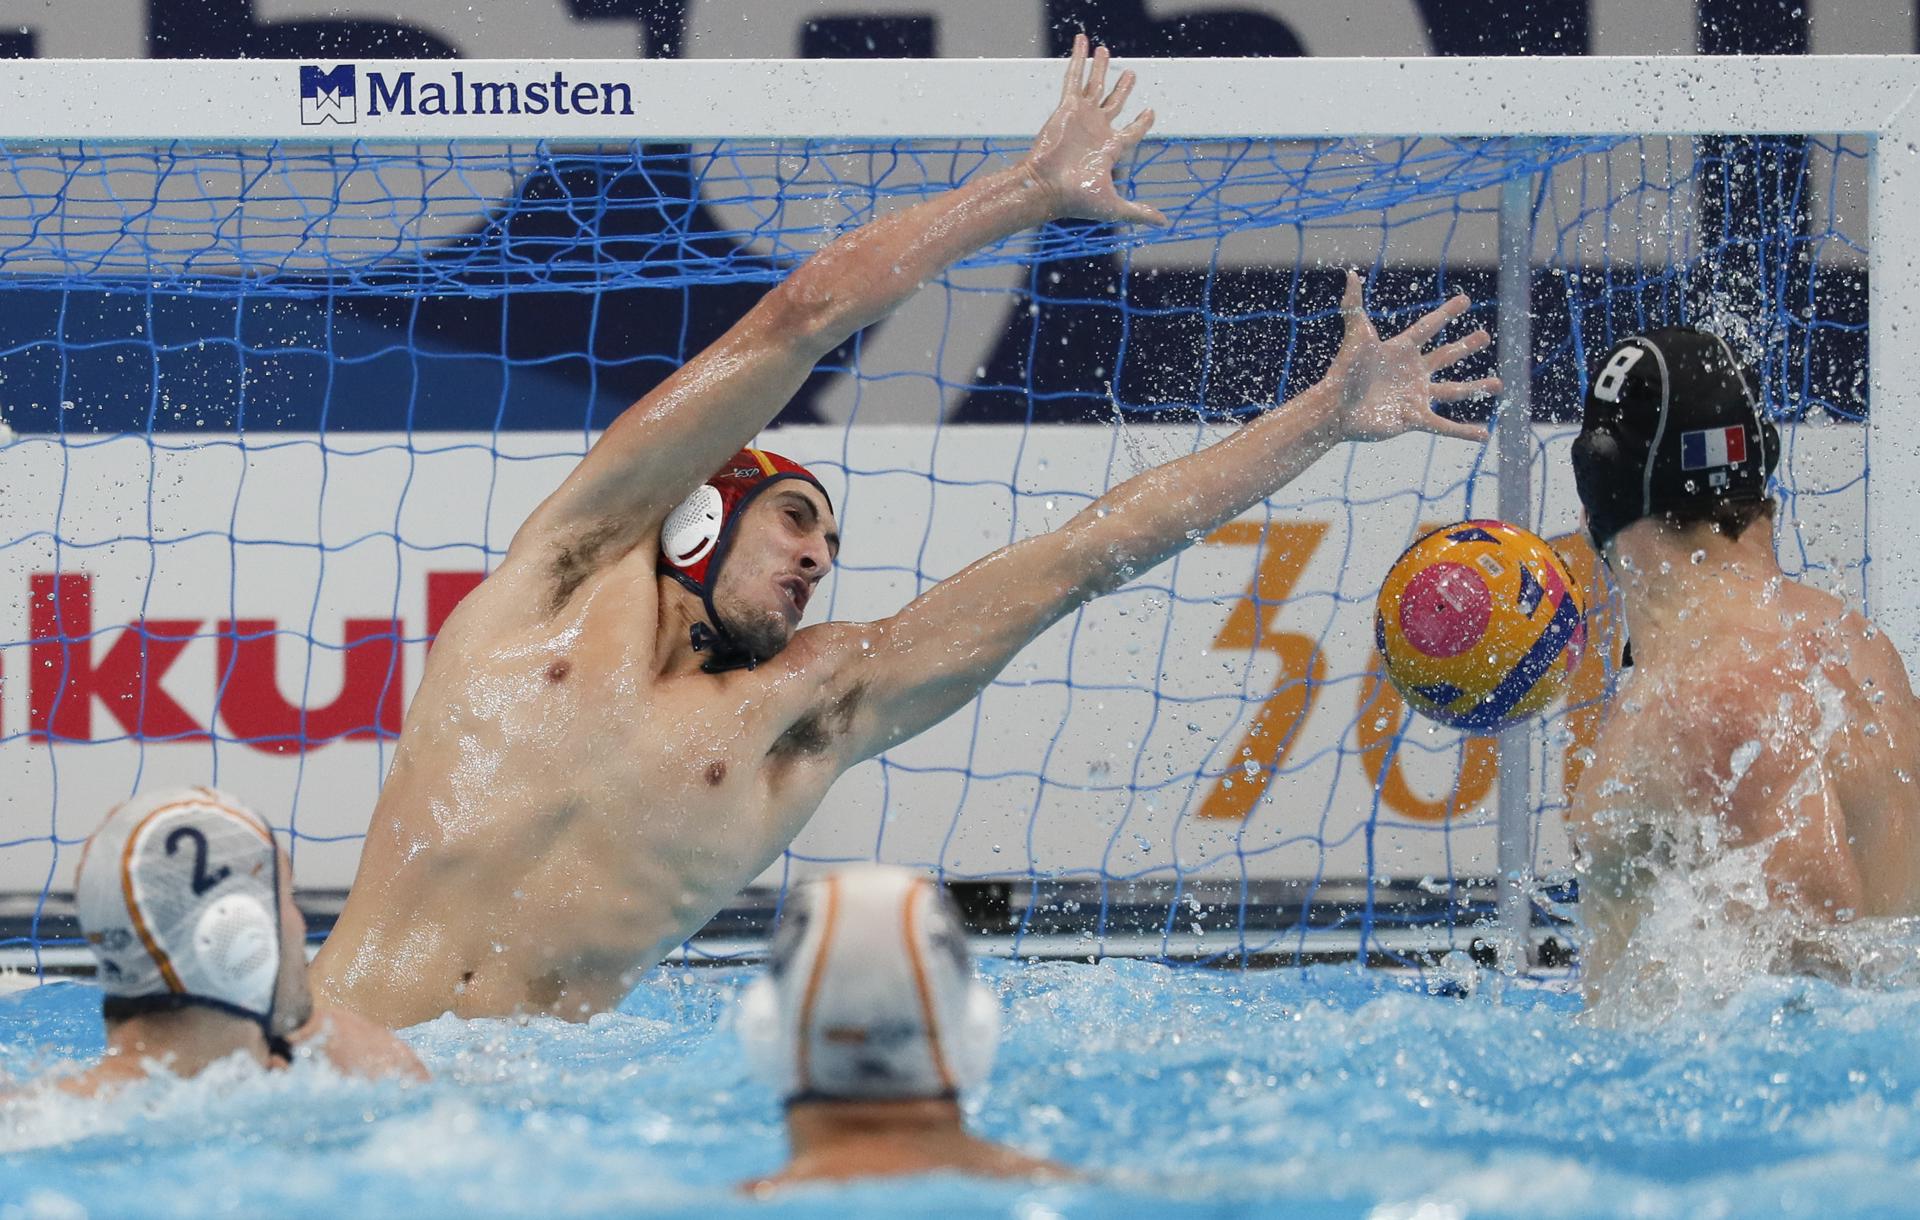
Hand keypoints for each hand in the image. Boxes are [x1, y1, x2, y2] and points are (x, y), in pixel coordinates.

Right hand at [1023, 34, 1166, 226]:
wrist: (1047, 187)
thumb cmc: (1077, 199)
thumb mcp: (1114, 206)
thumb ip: (1139, 212)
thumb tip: (1165, 224)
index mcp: (1109, 150)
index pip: (1131, 131)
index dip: (1143, 122)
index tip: (1151, 111)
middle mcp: (1096, 131)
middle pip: (1114, 104)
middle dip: (1122, 89)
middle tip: (1131, 75)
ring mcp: (1081, 117)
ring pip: (1095, 86)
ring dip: (1101, 69)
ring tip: (1105, 51)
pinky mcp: (1067, 107)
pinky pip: (1075, 76)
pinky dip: (1078, 58)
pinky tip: (1082, 41)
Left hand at [1327, 271, 1500, 443]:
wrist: (1337, 407)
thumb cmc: (1345, 370)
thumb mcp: (1356, 335)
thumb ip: (1354, 305)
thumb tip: (1350, 273)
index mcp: (1400, 350)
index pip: (1429, 327)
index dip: (1446, 314)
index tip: (1464, 301)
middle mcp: (1411, 372)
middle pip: (1445, 356)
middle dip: (1465, 347)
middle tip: (1485, 336)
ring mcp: (1415, 396)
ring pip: (1453, 391)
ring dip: (1476, 388)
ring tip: (1499, 384)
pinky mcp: (1414, 418)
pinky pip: (1444, 426)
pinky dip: (1463, 432)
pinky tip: (1483, 435)